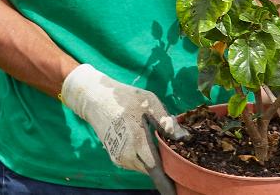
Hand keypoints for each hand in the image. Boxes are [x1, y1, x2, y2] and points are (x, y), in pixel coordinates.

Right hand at [60, 64, 186, 193]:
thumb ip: (166, 121)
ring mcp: (119, 158)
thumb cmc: (123, 97)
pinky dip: (144, 158)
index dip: (168, 176)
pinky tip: (146, 145)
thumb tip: (183, 138)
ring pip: (144, 167)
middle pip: (152, 170)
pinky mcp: (115, 158)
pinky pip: (136, 163)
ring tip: (158, 144)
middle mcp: (126, 154)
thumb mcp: (148, 102)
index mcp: (136, 139)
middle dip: (164, 166)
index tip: (179, 182)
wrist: (95, 99)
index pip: (155, 168)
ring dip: (154, 161)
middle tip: (175, 155)